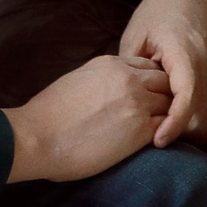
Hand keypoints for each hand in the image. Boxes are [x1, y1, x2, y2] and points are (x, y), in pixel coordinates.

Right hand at [5, 54, 170, 181]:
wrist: (36, 137)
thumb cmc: (47, 116)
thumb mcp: (76, 81)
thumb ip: (99, 81)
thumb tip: (107, 91)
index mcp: (111, 64)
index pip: (147, 66)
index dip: (151, 82)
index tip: (147, 98)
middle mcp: (128, 78)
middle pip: (165, 81)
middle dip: (165, 95)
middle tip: (159, 115)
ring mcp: (137, 102)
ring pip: (171, 102)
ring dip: (169, 115)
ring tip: (162, 129)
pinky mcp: (140, 130)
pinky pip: (169, 126)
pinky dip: (168, 132)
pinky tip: (159, 143)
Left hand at [119, 0, 206, 146]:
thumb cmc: (157, 11)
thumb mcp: (135, 38)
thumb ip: (135, 74)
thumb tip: (132, 110)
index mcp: (187, 54)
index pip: (188, 101)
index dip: (174, 126)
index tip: (158, 142)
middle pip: (205, 118)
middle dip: (183, 134)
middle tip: (156, 136)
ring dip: (195, 130)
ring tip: (169, 128)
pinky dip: (204, 120)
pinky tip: (182, 117)